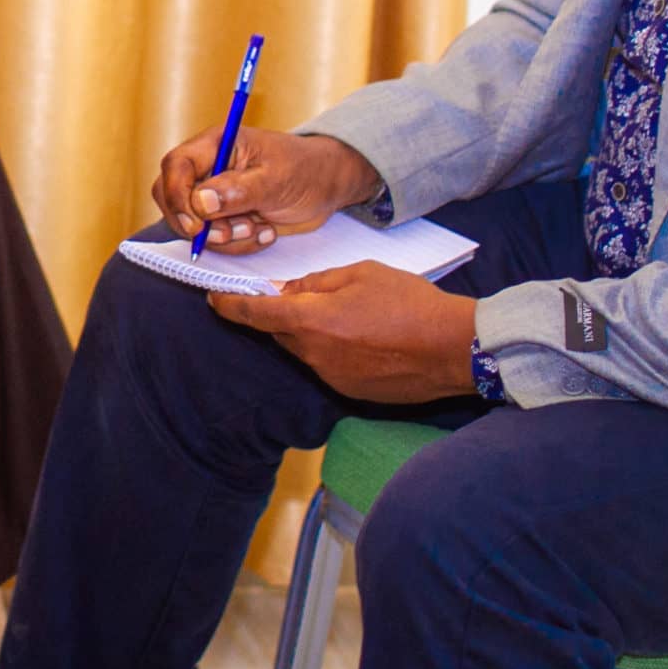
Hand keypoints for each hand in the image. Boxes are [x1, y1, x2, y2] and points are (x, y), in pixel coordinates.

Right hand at [152, 126, 382, 254]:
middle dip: (199, 225)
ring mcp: (213, 196)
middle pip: (172, 198)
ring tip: (258, 228)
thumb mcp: (277, 179)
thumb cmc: (306, 170)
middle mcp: (207, 169)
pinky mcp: (224, 219)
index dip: (177, 196)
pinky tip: (264, 231)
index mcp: (215, 145)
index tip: (197, 225)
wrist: (328, 186)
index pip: (175, 166)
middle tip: (231, 233)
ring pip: (193, 226)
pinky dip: (238, 245)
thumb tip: (200, 202)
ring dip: (225, 238)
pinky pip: (214, 241)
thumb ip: (238, 190)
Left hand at [209, 262, 479, 401]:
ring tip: (347, 317)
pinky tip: (362, 339)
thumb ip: (316, 283)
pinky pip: (327, 367)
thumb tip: (289, 290)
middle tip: (304, 298)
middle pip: (280, 333)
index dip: (229, 306)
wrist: (454, 349)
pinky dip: (333, 352)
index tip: (214, 299)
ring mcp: (331, 378)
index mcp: (311, 320)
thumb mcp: (360, 274)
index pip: (254, 315)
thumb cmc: (410, 303)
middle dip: (284, 316)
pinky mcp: (350, 393)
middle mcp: (314, 354)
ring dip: (311, 334)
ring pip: (304, 351)